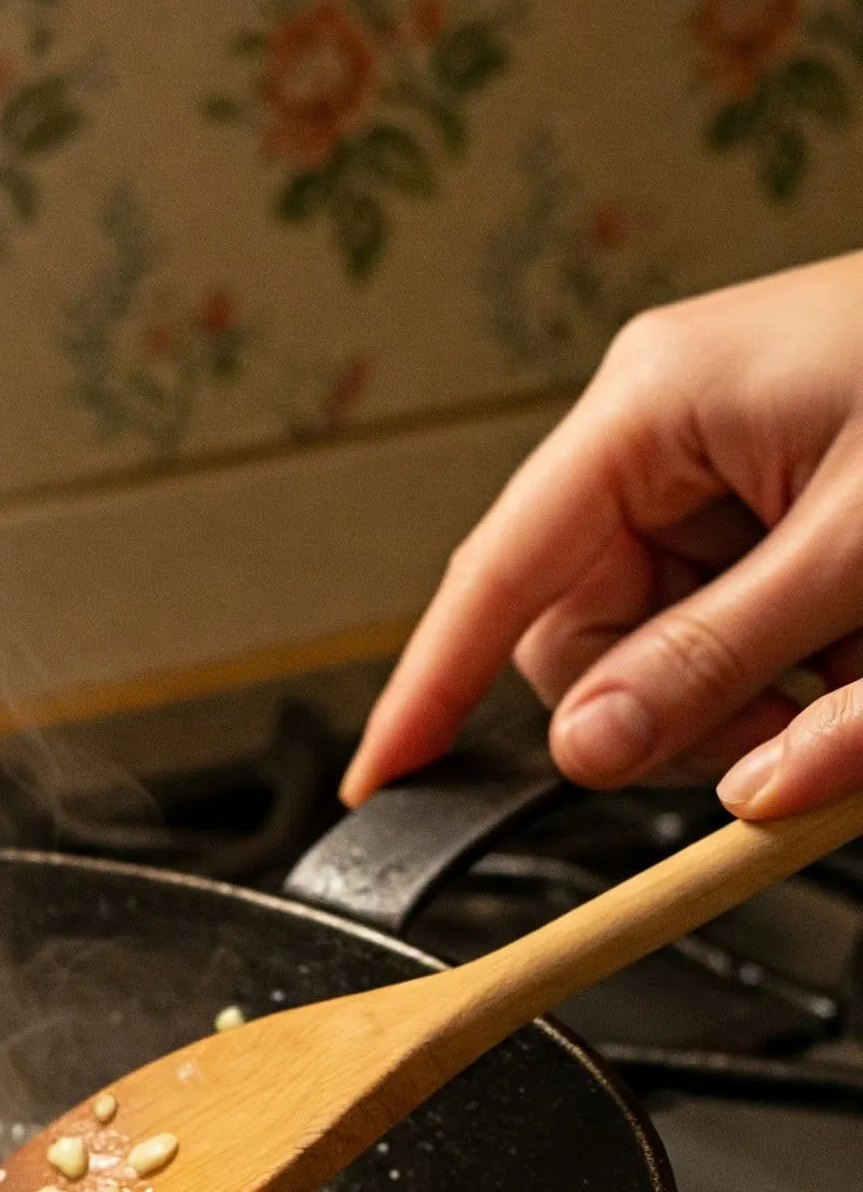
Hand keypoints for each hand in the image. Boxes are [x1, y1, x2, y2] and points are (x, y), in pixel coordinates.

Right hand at [341, 252, 862, 819]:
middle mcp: (668, 441)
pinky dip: (813, 679)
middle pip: (589, 640)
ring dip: (769, 703)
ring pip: (673, 655)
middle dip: (679, 713)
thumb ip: (720, 654)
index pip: (495, 577)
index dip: (424, 689)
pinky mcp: (781, 513)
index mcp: (653, 410)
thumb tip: (591, 748)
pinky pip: (744, 638)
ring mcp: (725, 476)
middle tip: (787, 746)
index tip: (379, 781)